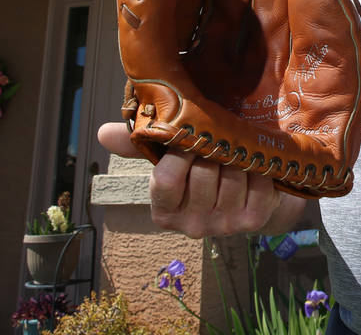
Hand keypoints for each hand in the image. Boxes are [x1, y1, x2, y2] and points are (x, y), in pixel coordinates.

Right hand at [97, 122, 307, 238]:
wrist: (245, 192)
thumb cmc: (199, 169)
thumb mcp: (167, 158)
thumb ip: (138, 146)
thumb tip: (102, 133)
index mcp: (164, 211)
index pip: (165, 179)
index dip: (179, 152)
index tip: (190, 135)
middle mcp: (191, 226)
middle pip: (203, 173)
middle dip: (212, 149)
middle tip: (218, 138)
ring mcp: (223, 226)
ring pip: (232, 175)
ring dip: (237, 155)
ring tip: (236, 147)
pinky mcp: (252, 222)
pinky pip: (257, 183)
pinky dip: (258, 166)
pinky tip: (254, 161)